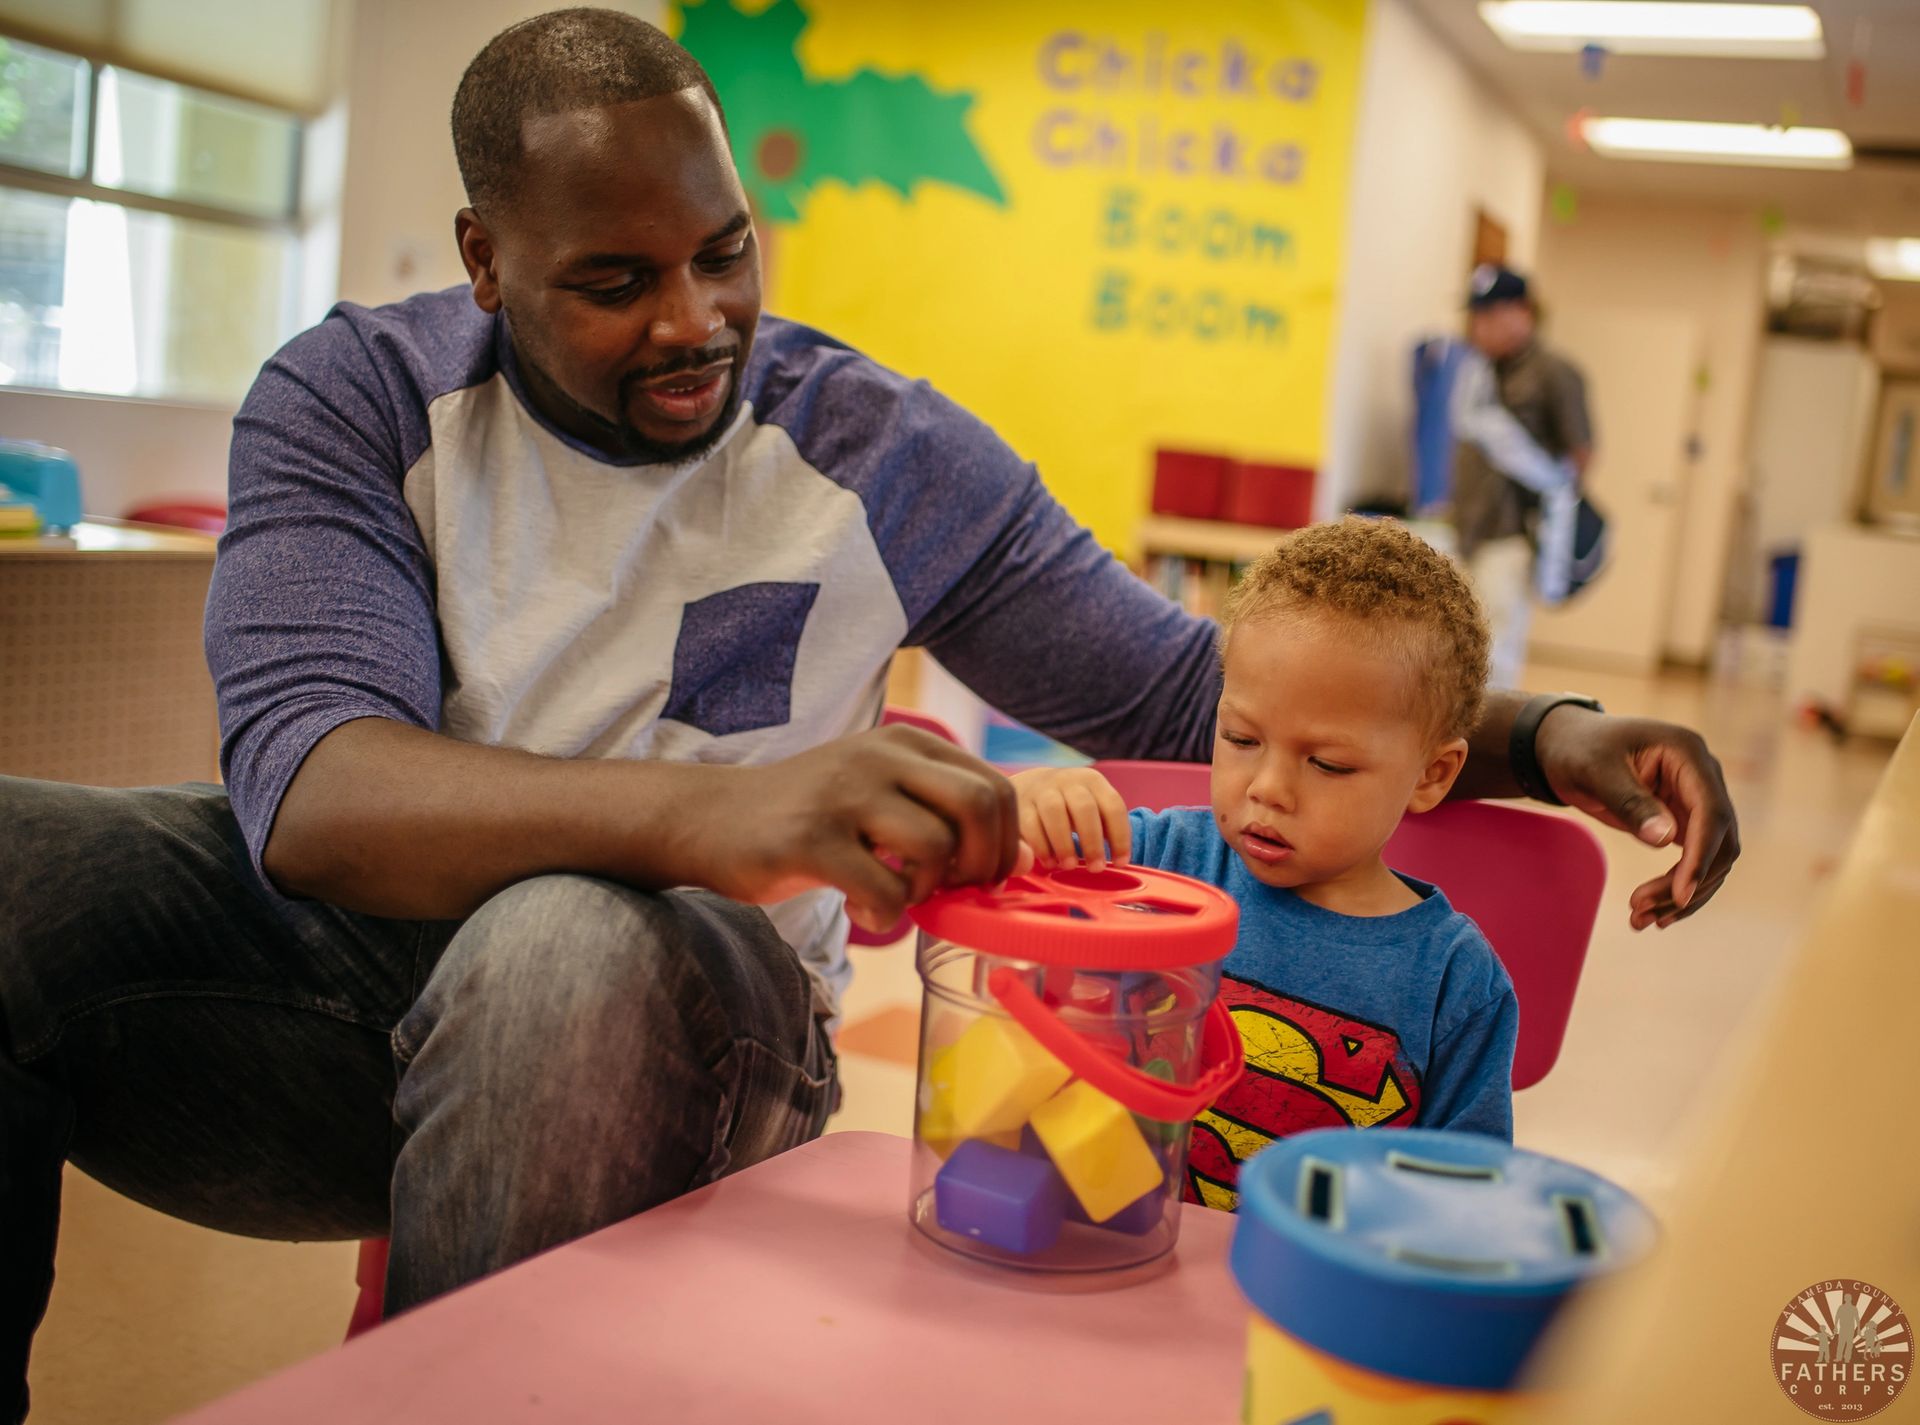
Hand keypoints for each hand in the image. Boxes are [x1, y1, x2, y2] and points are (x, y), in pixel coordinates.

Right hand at [694, 726, 1019, 933]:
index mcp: (906, 742)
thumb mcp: (884, 798)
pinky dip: (884, 915)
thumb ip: (949, 817)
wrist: (710, 818)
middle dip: (981, 863)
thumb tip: (1026, 858)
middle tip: (950, 889)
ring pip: (936, 849)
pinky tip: (859, 906)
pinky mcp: (810, 839)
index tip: (978, 875)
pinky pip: (884, 890)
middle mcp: (880, 757)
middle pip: (980, 806)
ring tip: (895, 893)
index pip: (996, 787)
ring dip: (926, 891)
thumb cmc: (810, 815)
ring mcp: (844, 795)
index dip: (1004, 843)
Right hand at [1010, 767, 1131, 872]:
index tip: (1120, 863)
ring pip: (1055, 813)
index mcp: (1092, 781)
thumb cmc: (1069, 805)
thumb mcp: (1090, 804)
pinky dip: (1042, 847)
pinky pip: (1031, 824)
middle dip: (1092, 842)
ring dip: (1065, 844)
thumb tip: (1119, 860)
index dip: (1120, 837)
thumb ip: (1104, 825)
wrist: (1030, 785)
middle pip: (1084, 808)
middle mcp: (1068, 781)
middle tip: (1095, 868)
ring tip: (1069, 866)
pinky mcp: (1019, 803)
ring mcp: (1042, 789)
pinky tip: (1050, 862)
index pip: (1113, 806)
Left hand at [1534, 708, 1739, 930]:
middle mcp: (1703, 777)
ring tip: (1642, 920)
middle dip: (1688, 883)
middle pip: (1719, 842)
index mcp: (1688, 753)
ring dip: (1683, 894)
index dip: (1701, 856)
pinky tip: (1656, 914)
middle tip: (1642, 912)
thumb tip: (1666, 839)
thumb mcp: (1595, 771)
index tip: (1680, 894)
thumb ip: (1630, 802)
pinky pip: (1696, 861)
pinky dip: (1678, 889)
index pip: (1711, 812)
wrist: (1567, 746)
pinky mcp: (1686, 820)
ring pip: (1712, 859)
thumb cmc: (1579, 750)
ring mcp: (1698, 800)